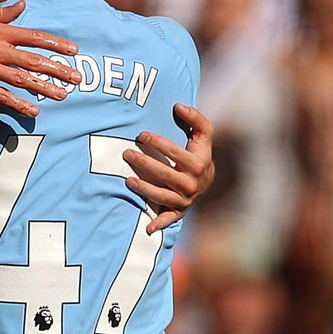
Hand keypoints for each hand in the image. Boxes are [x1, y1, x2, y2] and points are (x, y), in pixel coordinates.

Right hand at [0, 1, 80, 117]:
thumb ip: (2, 13)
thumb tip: (23, 5)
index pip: (34, 36)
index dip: (56, 43)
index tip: (74, 51)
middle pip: (33, 60)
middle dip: (58, 69)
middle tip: (77, 78)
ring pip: (21, 79)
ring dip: (44, 88)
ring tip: (63, 95)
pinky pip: (1, 96)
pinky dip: (19, 104)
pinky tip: (33, 110)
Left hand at [123, 103, 215, 232]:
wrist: (206, 182)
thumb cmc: (199, 154)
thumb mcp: (203, 136)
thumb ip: (196, 119)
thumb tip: (179, 105)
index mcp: (198, 164)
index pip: (176, 153)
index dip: (159, 143)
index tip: (141, 135)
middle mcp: (192, 184)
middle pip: (166, 175)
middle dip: (145, 164)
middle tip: (126, 153)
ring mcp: (185, 199)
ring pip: (163, 196)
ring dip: (145, 190)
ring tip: (127, 181)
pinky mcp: (178, 211)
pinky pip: (169, 219)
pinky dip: (159, 224)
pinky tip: (147, 228)